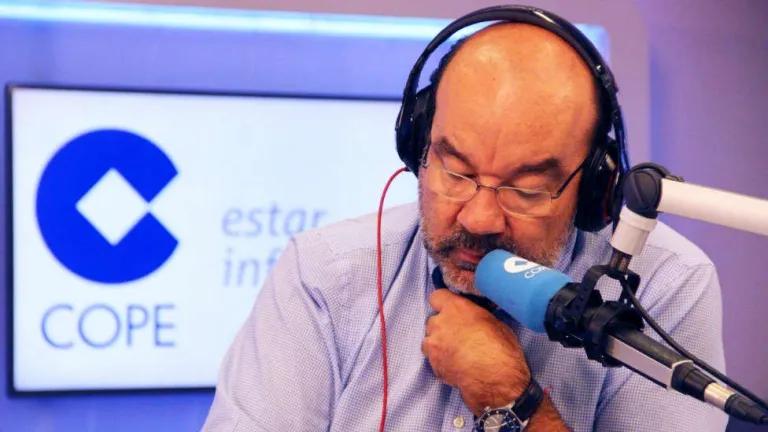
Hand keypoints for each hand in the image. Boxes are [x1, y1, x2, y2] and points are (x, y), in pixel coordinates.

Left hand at [422, 289, 530, 415]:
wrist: (495, 379)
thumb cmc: (501, 348)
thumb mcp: (495, 323)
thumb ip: (476, 316)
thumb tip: (474, 318)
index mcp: (455, 308)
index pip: (437, 296)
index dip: (443, 303)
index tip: (451, 310)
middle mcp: (440, 323)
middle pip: (433, 320)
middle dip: (442, 326)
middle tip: (458, 335)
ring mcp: (434, 345)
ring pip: (429, 340)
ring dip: (439, 344)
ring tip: (455, 352)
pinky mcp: (433, 364)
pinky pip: (433, 359)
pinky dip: (441, 361)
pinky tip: (456, 366)